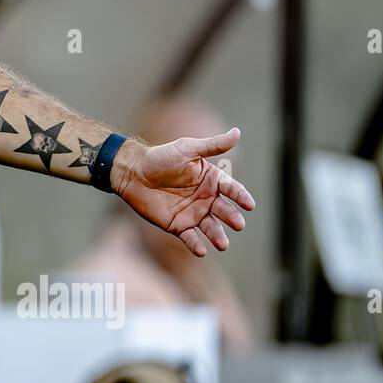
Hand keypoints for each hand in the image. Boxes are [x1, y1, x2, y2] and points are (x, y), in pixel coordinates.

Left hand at [112, 127, 256, 256]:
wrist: (133, 173)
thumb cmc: (161, 158)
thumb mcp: (187, 149)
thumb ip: (212, 145)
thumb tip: (237, 132)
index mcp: (212, 180)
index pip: (232, 189)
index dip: (241, 196)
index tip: (249, 204)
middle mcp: (207, 199)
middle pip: (223, 210)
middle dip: (231, 217)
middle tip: (238, 224)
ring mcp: (194, 214)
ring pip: (210, 227)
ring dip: (218, 236)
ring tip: (223, 244)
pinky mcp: (178, 226)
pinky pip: (190, 237)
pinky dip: (196, 245)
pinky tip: (202, 251)